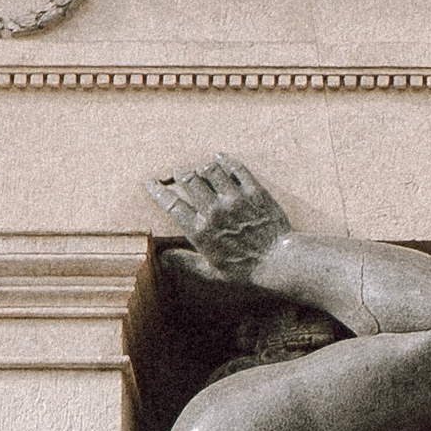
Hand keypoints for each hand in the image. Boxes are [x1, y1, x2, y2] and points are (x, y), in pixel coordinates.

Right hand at [149, 157, 292, 288]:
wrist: (279, 262)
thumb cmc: (245, 270)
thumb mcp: (211, 272)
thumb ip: (185, 262)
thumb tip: (162, 257)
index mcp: (200, 230)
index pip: (171, 204)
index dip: (158, 191)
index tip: (151, 183)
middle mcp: (215, 211)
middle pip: (188, 180)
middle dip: (179, 174)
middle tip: (178, 174)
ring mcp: (235, 199)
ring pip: (210, 170)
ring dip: (201, 167)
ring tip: (200, 170)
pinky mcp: (254, 192)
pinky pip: (236, 168)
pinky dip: (225, 161)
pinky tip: (219, 158)